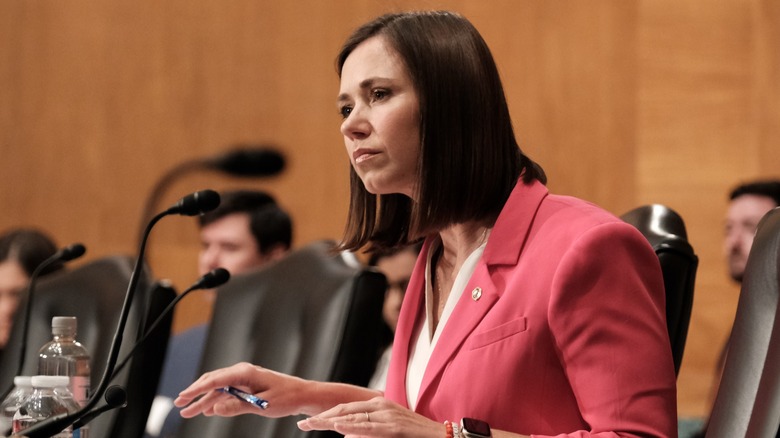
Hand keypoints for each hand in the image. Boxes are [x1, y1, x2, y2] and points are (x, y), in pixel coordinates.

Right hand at [174, 362, 308, 418]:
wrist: (302, 395)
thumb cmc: (287, 397)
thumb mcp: (263, 405)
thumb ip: (238, 406)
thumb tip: (216, 408)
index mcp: (245, 372)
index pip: (216, 379)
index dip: (197, 388)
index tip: (184, 396)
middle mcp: (242, 373)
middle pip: (213, 382)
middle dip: (195, 393)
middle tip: (179, 403)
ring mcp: (244, 380)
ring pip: (218, 390)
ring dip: (203, 401)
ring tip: (187, 412)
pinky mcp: (247, 388)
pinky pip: (227, 394)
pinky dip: (216, 402)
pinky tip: (207, 410)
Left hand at [297, 396, 442, 437]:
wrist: (442, 436)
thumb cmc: (414, 437)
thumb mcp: (387, 432)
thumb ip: (367, 432)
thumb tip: (346, 437)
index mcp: (378, 405)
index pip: (346, 408)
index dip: (326, 414)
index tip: (309, 421)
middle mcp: (380, 405)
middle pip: (344, 410)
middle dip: (322, 417)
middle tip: (302, 424)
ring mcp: (387, 414)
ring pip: (352, 417)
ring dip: (329, 421)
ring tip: (311, 425)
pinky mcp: (393, 426)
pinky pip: (368, 427)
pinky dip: (351, 426)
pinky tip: (337, 427)